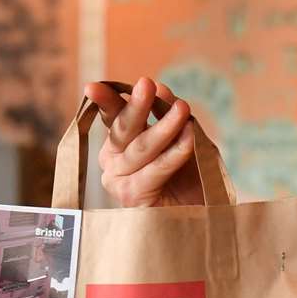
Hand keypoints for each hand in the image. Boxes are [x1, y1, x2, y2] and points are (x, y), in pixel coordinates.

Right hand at [82, 76, 202, 206]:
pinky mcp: (132, 197)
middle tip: (147, 83)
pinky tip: (189, 137)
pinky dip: (174, 152)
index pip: (112, 116)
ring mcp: (118, 180)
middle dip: (136, 105)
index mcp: (119, 143)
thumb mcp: (183, 136)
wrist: (202, 214)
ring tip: (183, 108)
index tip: (93, 87)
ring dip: (165, 126)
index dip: (105, 100)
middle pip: (123, 129)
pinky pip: (156, 169)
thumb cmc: (191, 175)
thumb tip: (160, 88)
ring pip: (142, 148)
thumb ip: (168, 114)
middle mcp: (112, 161)